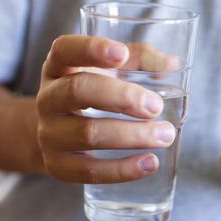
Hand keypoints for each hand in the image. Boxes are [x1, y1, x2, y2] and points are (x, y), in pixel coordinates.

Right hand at [37, 35, 175, 183]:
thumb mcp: (109, 69)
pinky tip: (150, 163)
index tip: (122, 53)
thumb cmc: (94, 92)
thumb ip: (140, 60)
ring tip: (165, 135)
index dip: (91, 49)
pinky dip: (122, 169)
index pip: (64, 50)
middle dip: (123, 98)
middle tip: (156, 106)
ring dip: (132, 136)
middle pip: (79, 91)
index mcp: (60, 67)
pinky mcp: (57, 165)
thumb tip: (171, 62)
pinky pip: (89, 171)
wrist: (58, 131)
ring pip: (88, 134)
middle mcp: (48, 98)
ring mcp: (49, 133)